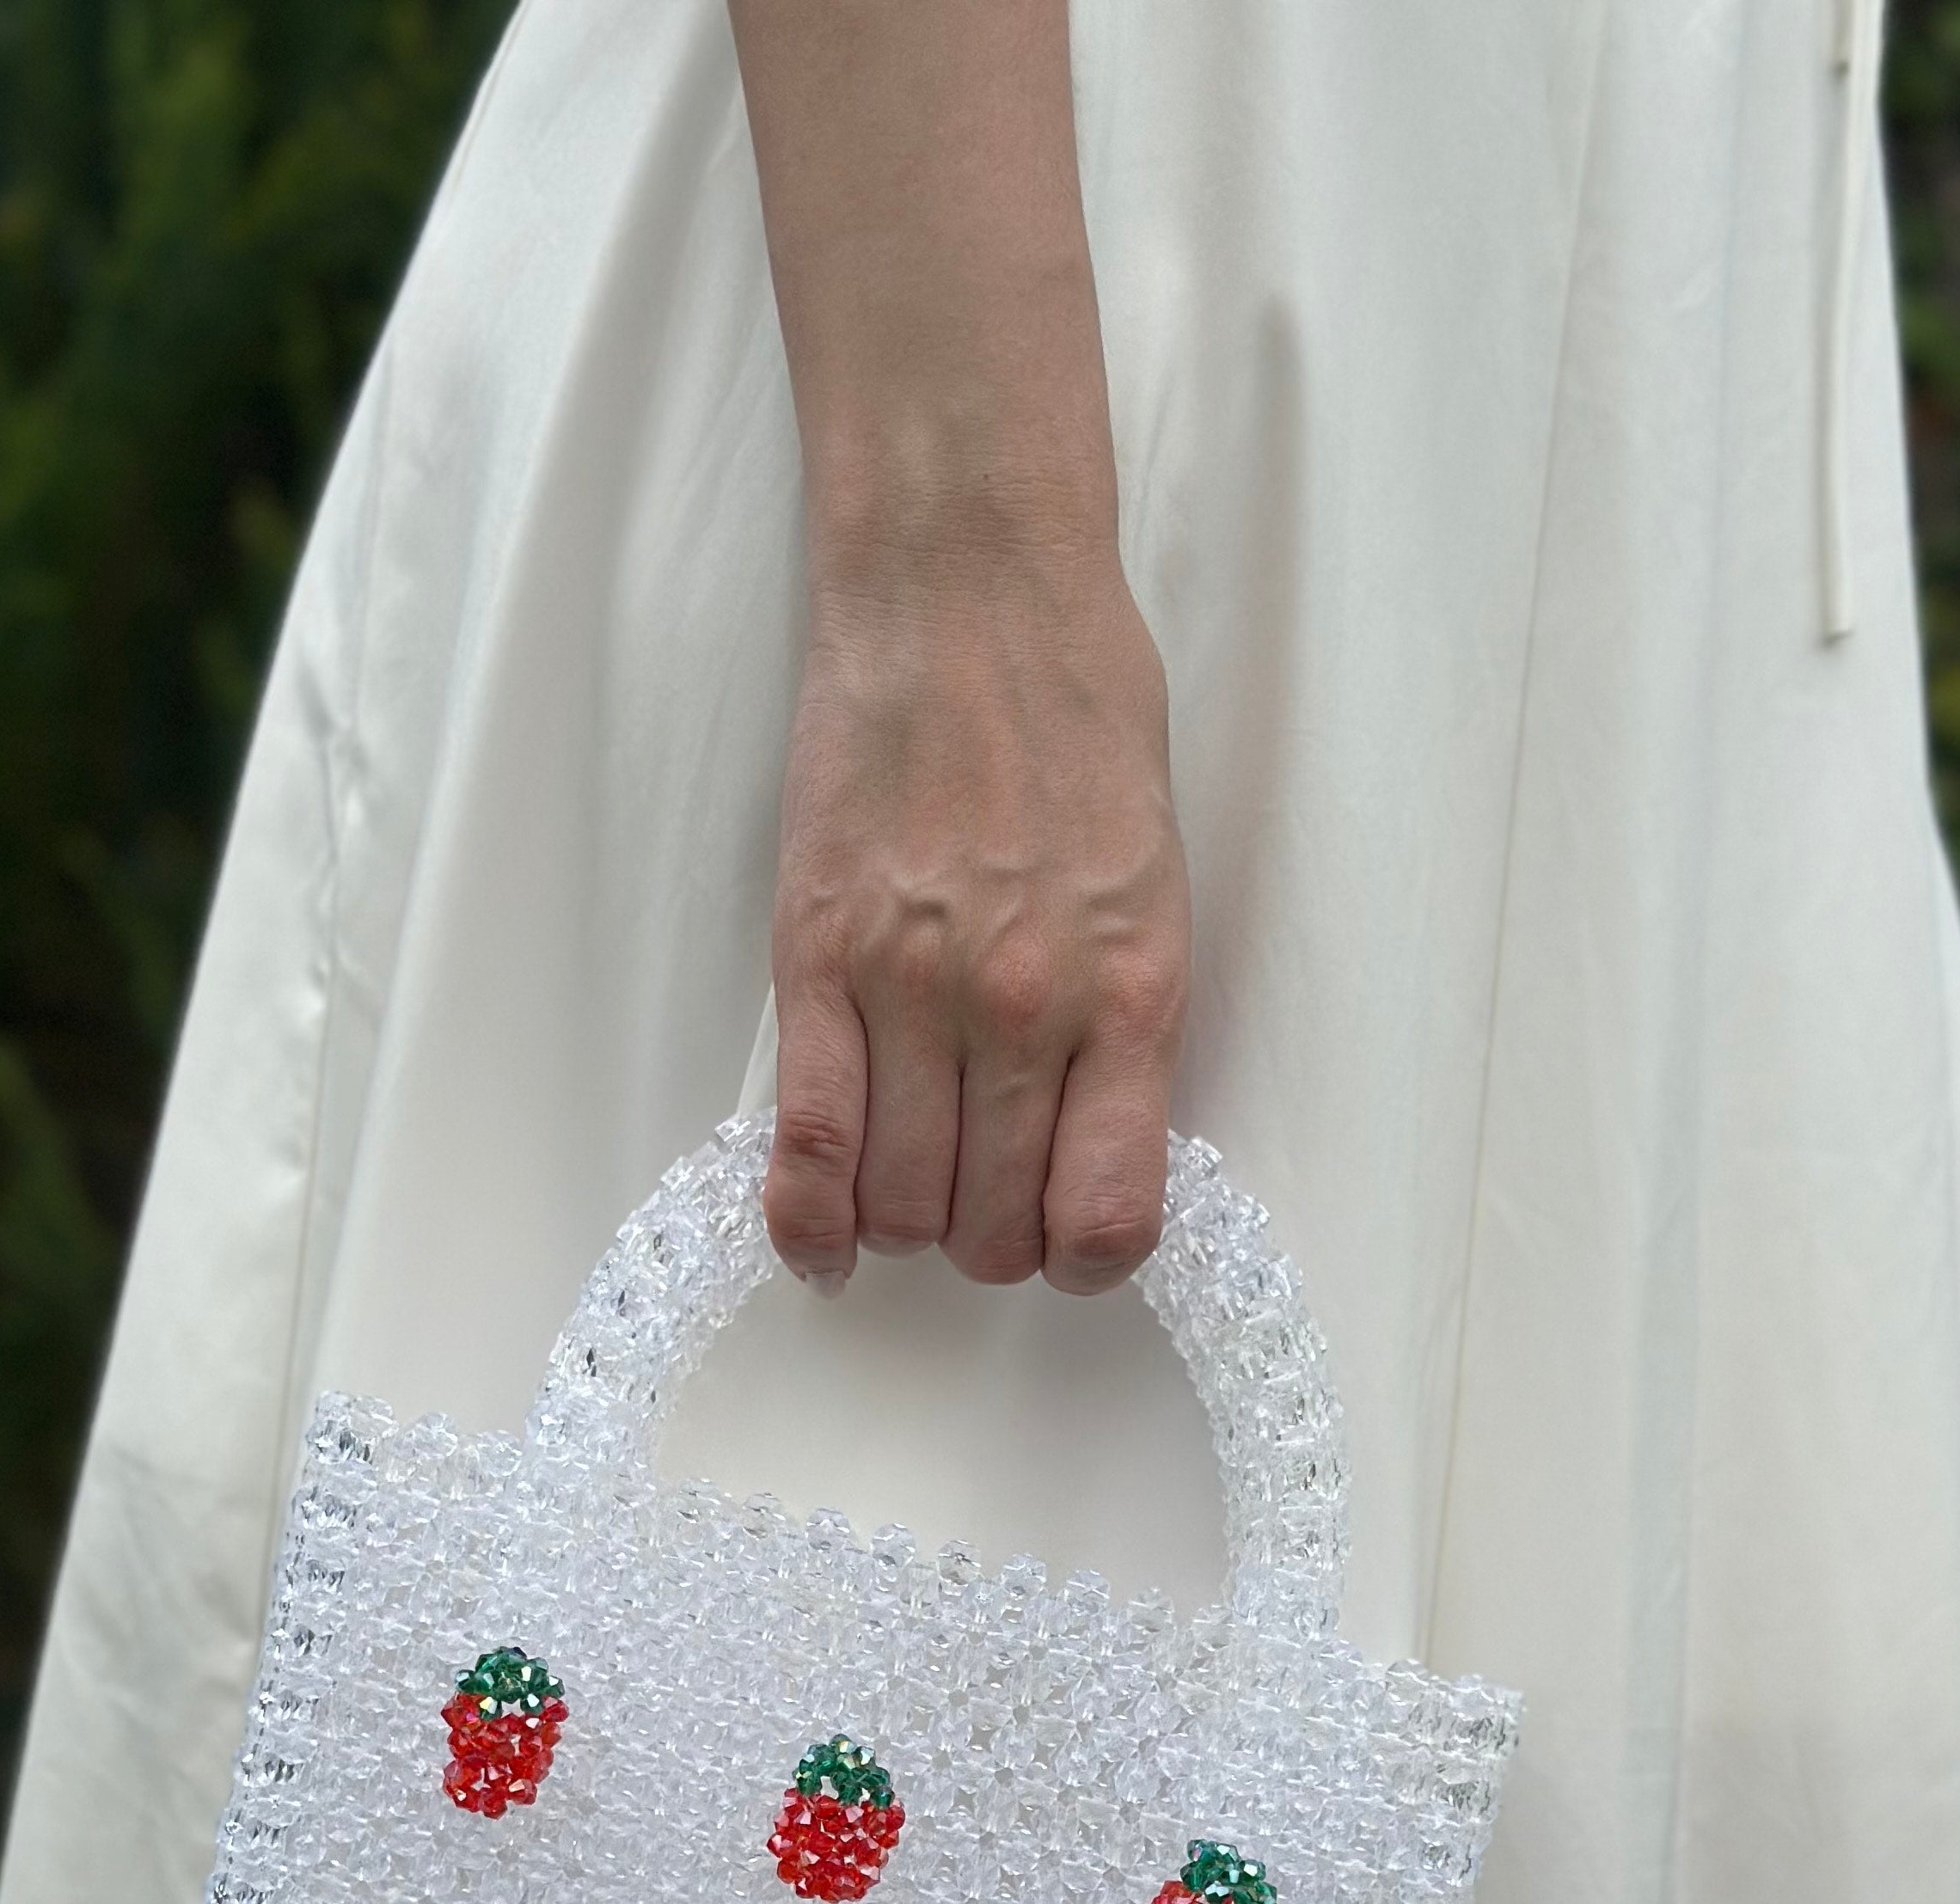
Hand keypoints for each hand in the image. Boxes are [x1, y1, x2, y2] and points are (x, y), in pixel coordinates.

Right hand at [760, 537, 1190, 1296]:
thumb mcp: (1154, 884)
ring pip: (899, 1206)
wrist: (970, 590)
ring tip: (906, 1183)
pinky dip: (806, 1219)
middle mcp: (1027, 1007)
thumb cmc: (1076, 718)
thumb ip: (1122, 1022)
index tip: (1065, 1235)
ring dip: (902, 1225)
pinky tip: (819, 1240)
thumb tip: (1084, 1148)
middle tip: (979, 1199)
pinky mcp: (815, 959)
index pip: (1107, 1217)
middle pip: (992, 1230)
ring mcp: (913, 987)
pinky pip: (806, 1144)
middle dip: (987, 1242)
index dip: (1083, 1258)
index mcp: (1132, 991)